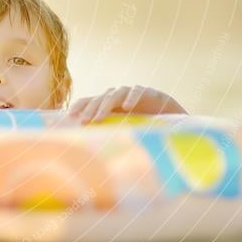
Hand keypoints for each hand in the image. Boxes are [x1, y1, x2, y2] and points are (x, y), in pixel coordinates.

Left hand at [68, 85, 186, 123]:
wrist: (171, 117)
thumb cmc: (143, 125)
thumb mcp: (122, 129)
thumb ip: (107, 133)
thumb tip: (88, 149)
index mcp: (108, 103)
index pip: (90, 100)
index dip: (80, 105)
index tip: (70, 115)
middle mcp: (117, 96)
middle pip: (100, 98)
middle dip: (90, 109)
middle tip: (84, 121)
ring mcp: (132, 92)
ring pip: (114, 95)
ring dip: (105, 106)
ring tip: (99, 119)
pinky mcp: (148, 92)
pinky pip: (137, 92)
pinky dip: (131, 98)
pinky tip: (127, 107)